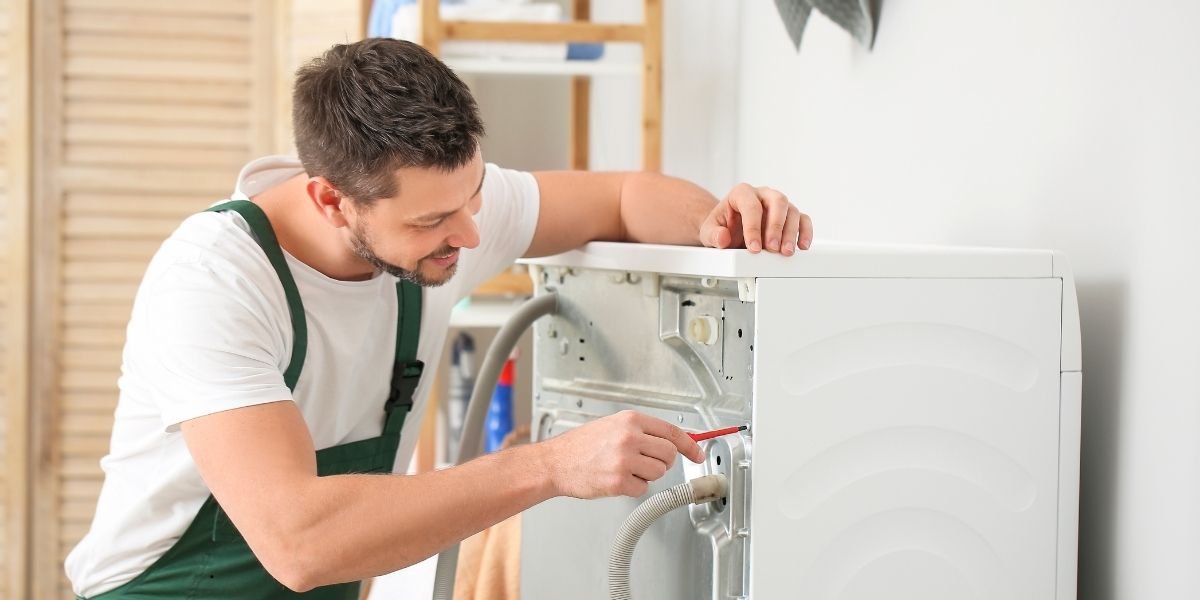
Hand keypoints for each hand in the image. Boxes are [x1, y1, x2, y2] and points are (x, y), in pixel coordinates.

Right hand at [540, 410, 704, 498]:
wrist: (555, 462)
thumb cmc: (581, 445)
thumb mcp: (613, 426)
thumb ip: (642, 431)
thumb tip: (674, 441)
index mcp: (630, 420)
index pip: (673, 432)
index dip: (690, 445)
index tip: (698, 454)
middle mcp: (629, 437)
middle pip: (670, 455)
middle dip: (662, 462)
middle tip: (645, 463)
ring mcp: (625, 460)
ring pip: (658, 473)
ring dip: (646, 475)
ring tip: (623, 468)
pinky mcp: (619, 481)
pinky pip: (643, 489)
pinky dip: (632, 488)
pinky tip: (615, 479)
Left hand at [699, 183, 812, 254]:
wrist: (728, 228)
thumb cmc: (721, 227)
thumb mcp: (709, 232)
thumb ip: (713, 234)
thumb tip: (723, 237)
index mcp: (741, 193)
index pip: (751, 205)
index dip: (753, 227)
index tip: (753, 247)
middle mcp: (762, 194)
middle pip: (777, 201)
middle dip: (776, 227)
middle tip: (773, 249)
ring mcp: (777, 204)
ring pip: (791, 210)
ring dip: (791, 232)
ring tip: (786, 252)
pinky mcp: (789, 215)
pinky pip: (803, 219)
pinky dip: (805, 232)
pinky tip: (802, 246)